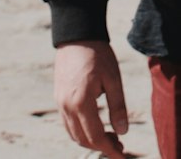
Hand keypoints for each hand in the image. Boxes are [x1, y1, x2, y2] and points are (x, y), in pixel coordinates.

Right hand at [54, 40, 128, 155]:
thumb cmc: (98, 54)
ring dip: (90, 141)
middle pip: (83, 140)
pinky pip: (67, 124)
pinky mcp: (58, 98)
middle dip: (102, 147)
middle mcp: (66, 106)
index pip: (96, 137)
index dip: (110, 150)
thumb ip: (118, 106)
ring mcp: (60, 103)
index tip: (123, 156)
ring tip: (110, 138)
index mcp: (81, 102)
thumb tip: (123, 132)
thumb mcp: (113, 78)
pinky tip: (94, 126)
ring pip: (73, 134)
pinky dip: (80, 131)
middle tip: (120, 145)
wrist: (77, 34)